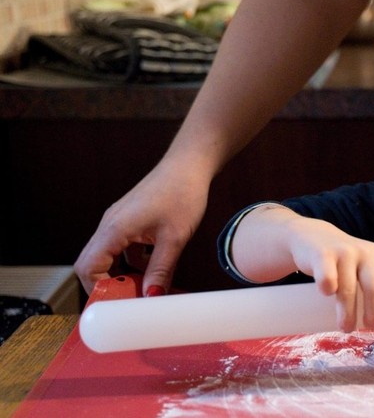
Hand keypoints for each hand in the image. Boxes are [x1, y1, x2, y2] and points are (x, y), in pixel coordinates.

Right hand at [74, 159, 208, 295]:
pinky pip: (122, 248)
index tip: (118, 302)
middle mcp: (110, 225)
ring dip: (122, 274)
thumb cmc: (182, 194)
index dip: (98, 288)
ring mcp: (118, 222)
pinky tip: (153, 268)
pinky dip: (132, 262)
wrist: (189, 166)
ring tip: (144, 287)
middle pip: (92, 263)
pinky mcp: (129, 221)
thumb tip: (151, 296)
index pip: (88, 267)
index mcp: (114, 229)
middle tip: (131, 299)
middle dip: (109, 284)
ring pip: (108, 256)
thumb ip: (161, 269)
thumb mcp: (174, 238)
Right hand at [233, 208, 373, 331]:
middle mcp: (365, 253)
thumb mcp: (364, 266)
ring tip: (346, 327)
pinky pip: (328, 276)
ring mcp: (344, 252)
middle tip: (371, 326)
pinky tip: (327, 295)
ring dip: (348, 312)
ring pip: (349, 288)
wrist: (312, 237)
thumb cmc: (344, 261)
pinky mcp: (322, 255)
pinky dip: (328, 287)